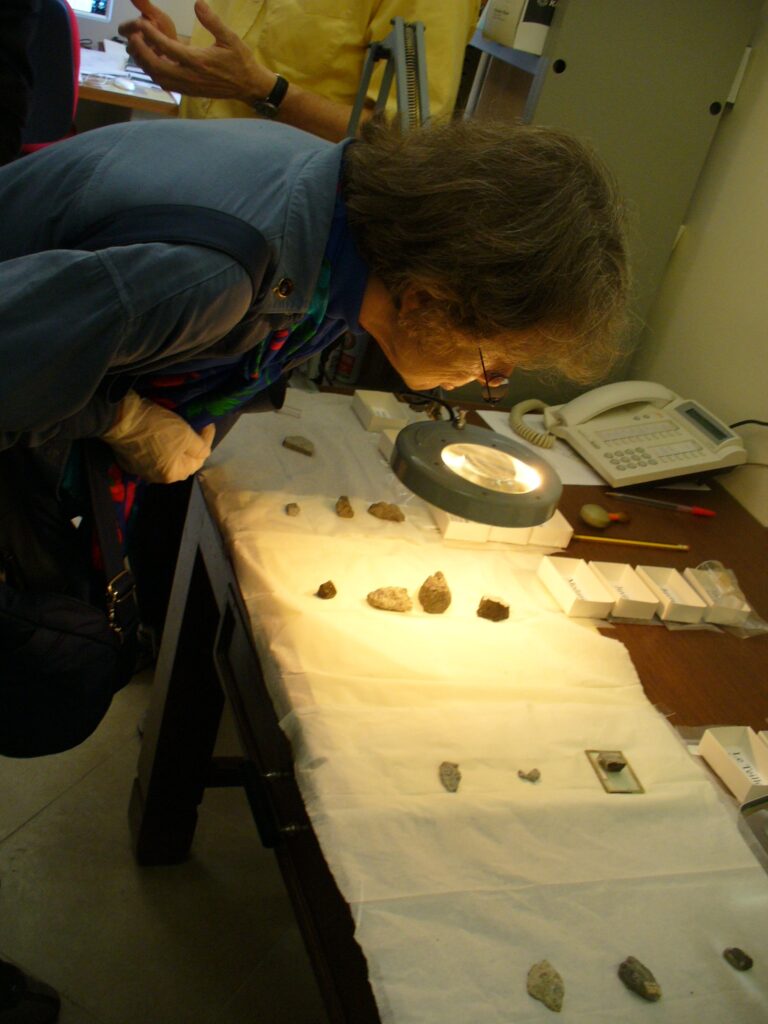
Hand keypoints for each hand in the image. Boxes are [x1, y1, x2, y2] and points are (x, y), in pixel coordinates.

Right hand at [102, 391, 214, 483]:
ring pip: (166, 460)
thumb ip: (200, 448)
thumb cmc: (157, 427)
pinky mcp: (129, 461)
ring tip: (178, 434)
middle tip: (195, 430)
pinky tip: (158, 437)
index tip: (207, 424)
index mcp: (172, 474)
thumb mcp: (185, 434)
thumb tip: (204, 451)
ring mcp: (141, 470)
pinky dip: (157, 448)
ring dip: (174, 449)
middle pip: (182, 463)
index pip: (199, 459)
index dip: (206, 441)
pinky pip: (150, 456)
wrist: (120, 418)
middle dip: (190, 447)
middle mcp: (157, 478)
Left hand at [122, 0, 273, 100]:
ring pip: (158, 78)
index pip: (167, 48)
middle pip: (156, 67)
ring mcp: (188, 86)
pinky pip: (165, 84)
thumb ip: (212, 21)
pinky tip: (149, 61)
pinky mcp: (188, 91)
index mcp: (199, 61)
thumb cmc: (240, 60)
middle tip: (132, 36)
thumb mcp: (230, 37)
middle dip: (141, 51)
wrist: (248, 86)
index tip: (140, 23)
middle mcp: (190, 76)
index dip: (151, 35)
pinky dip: (153, 72)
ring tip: (137, 48)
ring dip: (144, 64)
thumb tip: (198, 3)